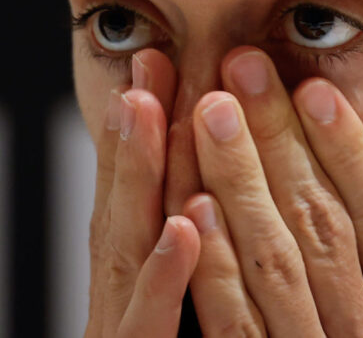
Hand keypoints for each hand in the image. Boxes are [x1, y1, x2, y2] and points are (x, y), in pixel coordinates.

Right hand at [86, 51, 200, 337]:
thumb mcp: (201, 310)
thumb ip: (203, 272)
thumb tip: (209, 207)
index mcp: (148, 297)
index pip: (151, 211)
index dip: (150, 147)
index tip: (161, 82)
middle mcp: (130, 315)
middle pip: (135, 221)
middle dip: (139, 146)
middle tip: (148, 72)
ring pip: (138, 260)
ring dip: (145, 185)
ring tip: (149, 112)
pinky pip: (154, 332)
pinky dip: (168, 281)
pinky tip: (186, 225)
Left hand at [180, 47, 362, 336]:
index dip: (349, 152)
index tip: (317, 90)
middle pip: (319, 224)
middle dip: (277, 144)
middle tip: (243, 72)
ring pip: (273, 262)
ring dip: (237, 185)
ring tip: (210, 114)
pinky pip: (233, 326)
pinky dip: (212, 266)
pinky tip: (192, 207)